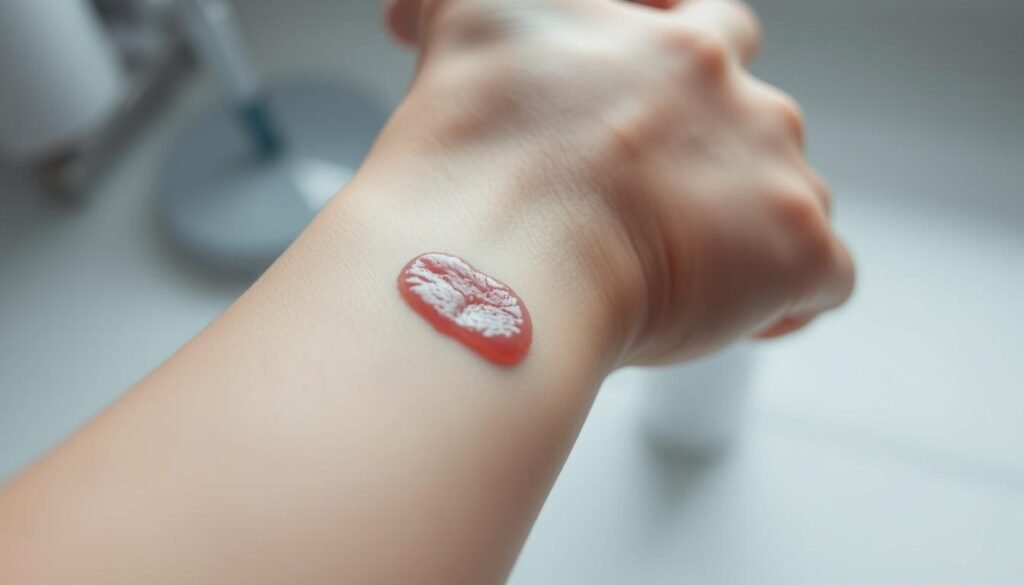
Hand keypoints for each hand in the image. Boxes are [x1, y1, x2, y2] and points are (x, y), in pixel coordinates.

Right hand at [380, 0, 854, 363]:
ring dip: (756, 229)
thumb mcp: (462, 30)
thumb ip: (459, 10)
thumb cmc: (471, 158)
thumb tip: (413, 15)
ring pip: (798, 195)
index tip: (658, 121)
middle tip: (667, 207)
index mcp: (665, 40)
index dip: (689, 77)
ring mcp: (771, 166)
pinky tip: (749, 321)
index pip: (708, 31)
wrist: (498, 250)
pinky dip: (791, 300)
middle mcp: (731, 88)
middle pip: (762, 118)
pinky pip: (826, 275)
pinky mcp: (794, 248)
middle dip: (725, 157)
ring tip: (695, 276)